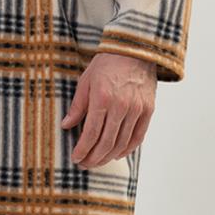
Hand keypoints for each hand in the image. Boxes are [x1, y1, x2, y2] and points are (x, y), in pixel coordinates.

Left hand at [61, 52, 156, 166]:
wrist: (135, 49)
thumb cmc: (107, 63)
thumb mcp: (86, 81)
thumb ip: (77, 105)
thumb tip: (66, 125)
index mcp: (102, 98)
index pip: (91, 133)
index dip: (82, 149)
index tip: (75, 158)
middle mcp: (121, 106)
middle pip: (106, 142)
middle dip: (93, 158)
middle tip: (84, 164)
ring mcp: (137, 109)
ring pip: (122, 143)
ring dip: (108, 157)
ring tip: (97, 162)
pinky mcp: (148, 110)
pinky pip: (138, 137)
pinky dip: (127, 149)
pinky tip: (116, 154)